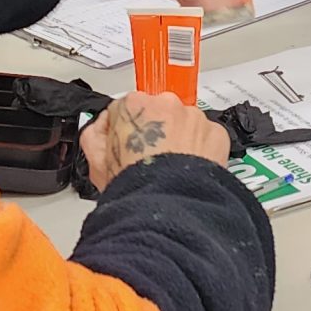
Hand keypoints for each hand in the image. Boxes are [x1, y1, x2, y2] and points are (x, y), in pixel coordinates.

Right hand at [81, 91, 230, 185]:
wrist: (169, 206)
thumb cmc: (135, 186)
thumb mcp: (96, 162)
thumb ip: (95, 134)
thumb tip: (102, 126)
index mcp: (134, 105)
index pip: (128, 108)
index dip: (128, 130)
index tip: (131, 146)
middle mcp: (166, 103)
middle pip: (159, 112)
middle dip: (157, 131)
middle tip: (152, 159)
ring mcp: (194, 117)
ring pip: (186, 123)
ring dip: (181, 140)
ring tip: (172, 168)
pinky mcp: (216, 133)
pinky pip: (207, 137)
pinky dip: (201, 150)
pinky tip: (189, 169)